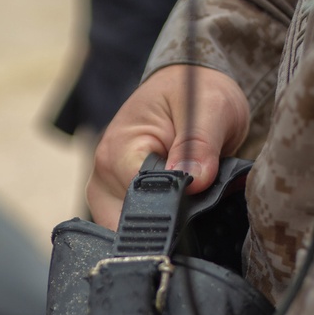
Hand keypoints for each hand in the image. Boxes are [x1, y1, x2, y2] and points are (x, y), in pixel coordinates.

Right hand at [88, 64, 249, 229]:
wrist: (187, 84)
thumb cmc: (195, 90)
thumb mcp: (210, 108)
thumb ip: (200, 144)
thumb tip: (193, 181)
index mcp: (118, 151)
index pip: (139, 203)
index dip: (171, 211)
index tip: (197, 206)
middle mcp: (103, 174)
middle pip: (126, 225)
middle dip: (162, 223)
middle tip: (197, 203)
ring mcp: (106, 189)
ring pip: (127, 231)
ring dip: (159, 223)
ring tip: (188, 199)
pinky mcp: (115, 199)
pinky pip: (131, 225)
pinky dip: (155, 222)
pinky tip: (176, 205)